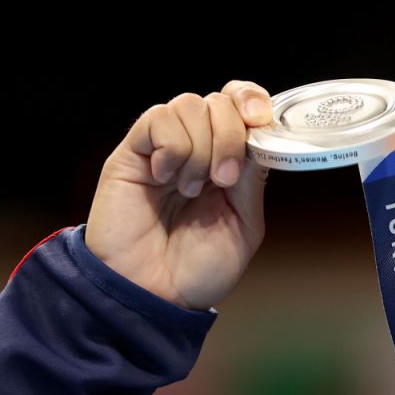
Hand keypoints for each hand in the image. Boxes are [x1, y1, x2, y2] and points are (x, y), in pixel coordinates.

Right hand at [85, 81, 275, 310]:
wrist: (154, 294)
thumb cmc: (197, 269)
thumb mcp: (244, 226)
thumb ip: (252, 180)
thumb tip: (259, 136)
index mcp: (228, 162)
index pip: (241, 105)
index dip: (252, 101)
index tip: (260, 120)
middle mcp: (198, 148)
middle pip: (220, 101)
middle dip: (230, 136)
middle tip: (222, 181)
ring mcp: (165, 148)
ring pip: (190, 105)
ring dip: (200, 148)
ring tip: (189, 189)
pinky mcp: (133, 152)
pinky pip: (158, 118)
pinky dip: (172, 147)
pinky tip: (165, 178)